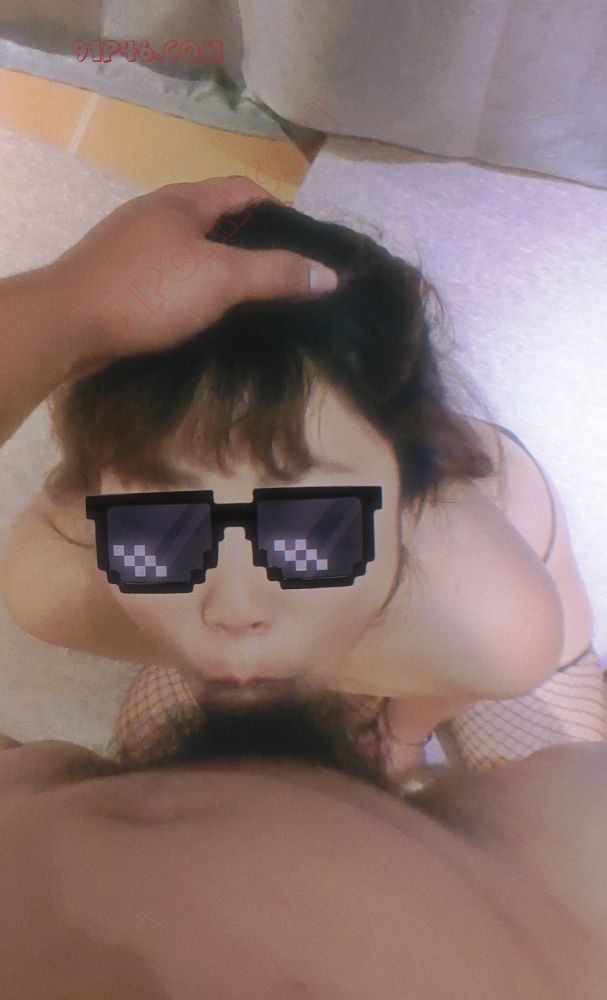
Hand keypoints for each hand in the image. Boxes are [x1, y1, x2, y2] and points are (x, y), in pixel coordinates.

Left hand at [49, 177, 337, 377]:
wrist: (67, 323)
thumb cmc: (149, 291)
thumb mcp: (221, 279)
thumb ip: (275, 273)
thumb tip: (329, 274)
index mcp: (183, 201)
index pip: (243, 189)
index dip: (279, 210)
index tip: (304, 244)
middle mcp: (157, 213)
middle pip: (218, 217)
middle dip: (253, 241)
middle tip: (284, 276)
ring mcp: (134, 245)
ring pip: (192, 247)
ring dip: (222, 267)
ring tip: (252, 297)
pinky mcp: (120, 277)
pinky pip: (169, 273)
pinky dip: (194, 286)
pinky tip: (204, 312)